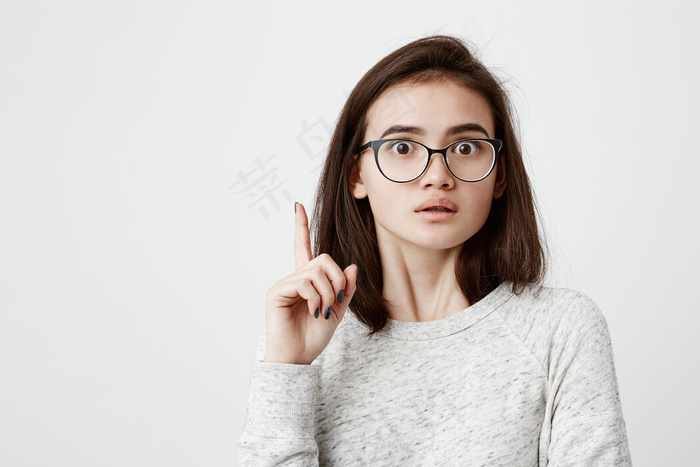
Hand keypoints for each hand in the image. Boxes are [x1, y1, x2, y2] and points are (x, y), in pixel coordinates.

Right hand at [263, 202, 357, 364]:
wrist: (298, 358)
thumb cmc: (313, 337)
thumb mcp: (337, 312)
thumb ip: (345, 289)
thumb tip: (351, 267)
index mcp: (306, 281)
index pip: (303, 247)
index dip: (301, 227)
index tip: (298, 205)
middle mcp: (293, 278)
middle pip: (322, 258)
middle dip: (337, 279)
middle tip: (337, 300)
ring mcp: (284, 283)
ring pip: (316, 271)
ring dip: (328, 293)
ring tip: (322, 312)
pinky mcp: (276, 291)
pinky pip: (305, 282)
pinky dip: (316, 298)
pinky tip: (313, 312)